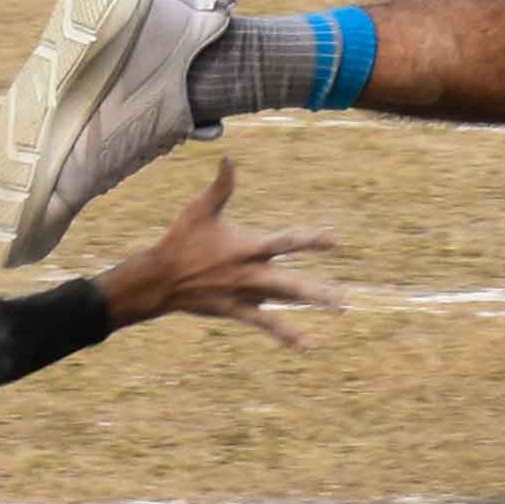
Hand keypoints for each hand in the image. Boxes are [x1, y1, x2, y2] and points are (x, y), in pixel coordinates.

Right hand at [89, 160, 341, 345]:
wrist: (161, 279)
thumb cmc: (181, 240)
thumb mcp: (200, 210)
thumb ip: (221, 186)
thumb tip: (229, 157)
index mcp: (247, 247)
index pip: (285, 242)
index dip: (310, 240)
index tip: (334, 241)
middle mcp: (250, 273)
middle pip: (291, 283)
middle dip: (318, 291)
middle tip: (343, 299)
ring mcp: (245, 294)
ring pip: (285, 301)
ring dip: (312, 303)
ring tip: (341, 308)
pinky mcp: (237, 310)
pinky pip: (266, 324)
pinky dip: (286, 334)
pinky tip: (306, 345)